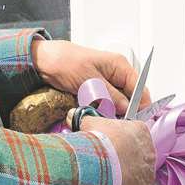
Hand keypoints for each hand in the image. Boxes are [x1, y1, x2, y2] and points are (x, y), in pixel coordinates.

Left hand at [31, 39, 152, 116]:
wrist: (44, 61)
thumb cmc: (66, 63)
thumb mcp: (90, 81)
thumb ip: (111, 96)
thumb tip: (127, 109)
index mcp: (120, 66)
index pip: (140, 88)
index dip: (140, 105)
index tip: (135, 120)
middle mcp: (116, 74)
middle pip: (130, 97)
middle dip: (125, 111)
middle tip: (116, 123)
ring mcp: (107, 83)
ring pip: (118, 103)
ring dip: (112, 112)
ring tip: (104, 118)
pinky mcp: (97, 91)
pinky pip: (106, 104)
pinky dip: (102, 110)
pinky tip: (96, 114)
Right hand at [78, 115, 154, 184]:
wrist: (102, 164)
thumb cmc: (100, 142)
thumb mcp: (91, 124)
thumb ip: (88, 121)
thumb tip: (78, 118)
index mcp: (139, 132)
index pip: (131, 136)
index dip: (116, 143)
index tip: (104, 149)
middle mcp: (148, 153)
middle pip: (133, 160)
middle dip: (118, 165)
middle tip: (101, 169)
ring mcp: (147, 175)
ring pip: (133, 182)